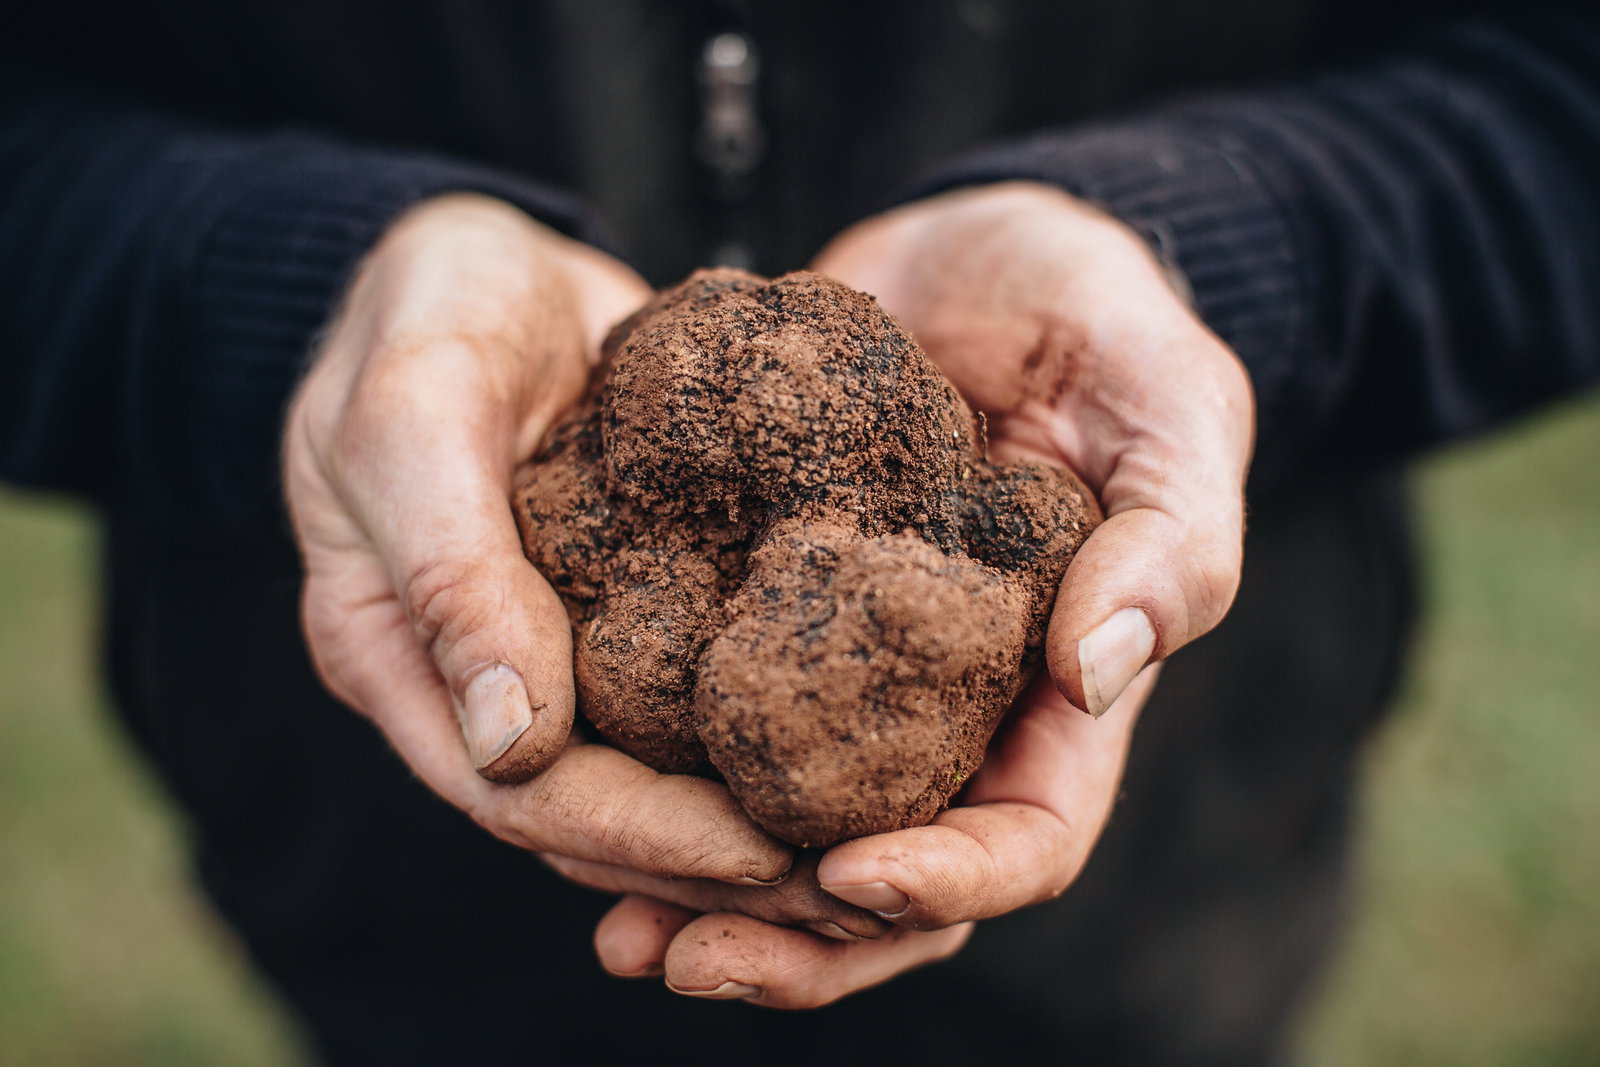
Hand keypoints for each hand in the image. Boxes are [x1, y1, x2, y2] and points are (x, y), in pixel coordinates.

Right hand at [283, 194, 791, 886]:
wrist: (474, 256)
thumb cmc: (427, 313)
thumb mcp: (417, 416)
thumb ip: (450, 571)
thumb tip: (511, 746)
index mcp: (399, 659)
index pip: (519, 797)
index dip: (640, 838)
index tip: (763, 856)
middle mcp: (472, 678)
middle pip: (589, 816)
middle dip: (707, 855)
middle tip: (842, 873)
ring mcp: (544, 648)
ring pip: (640, 774)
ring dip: (738, 816)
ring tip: (860, 835)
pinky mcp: (613, 607)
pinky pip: (677, 696)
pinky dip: (747, 730)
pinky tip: (841, 741)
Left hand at [603, 181, 1252, 1005]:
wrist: (977, 247)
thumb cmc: (1100, 314)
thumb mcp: (1171, 399)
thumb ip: (1174, 534)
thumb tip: (1097, 676)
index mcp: (1058, 690)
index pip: (1027, 838)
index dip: (951, 882)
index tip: (849, 875)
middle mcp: (950, 708)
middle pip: (891, 878)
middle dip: (801, 939)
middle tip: (682, 956)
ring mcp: (851, 670)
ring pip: (788, 831)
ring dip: (710, 899)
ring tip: (617, 933)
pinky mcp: (765, 612)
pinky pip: (709, 724)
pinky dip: (655, 779)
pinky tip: (570, 792)